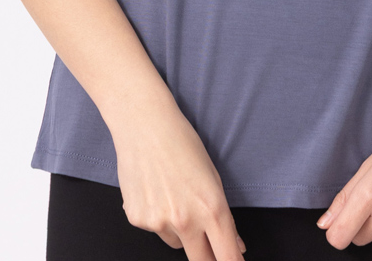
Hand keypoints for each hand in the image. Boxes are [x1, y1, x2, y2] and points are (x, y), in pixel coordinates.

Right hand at [112, 100, 246, 260]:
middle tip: (208, 244)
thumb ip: (223, 216)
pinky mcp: (138, 220)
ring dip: (180, 231)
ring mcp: (159, 223)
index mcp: (211, 207)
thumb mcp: (213, 176)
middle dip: (208, 257)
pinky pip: (155, 229)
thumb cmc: (182, 142)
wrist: (144, 125)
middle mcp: (185, 221)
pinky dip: (157, 218)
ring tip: (174, 195)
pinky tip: (156, 190)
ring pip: (176, 243)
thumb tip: (234, 246)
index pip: (227, 256)